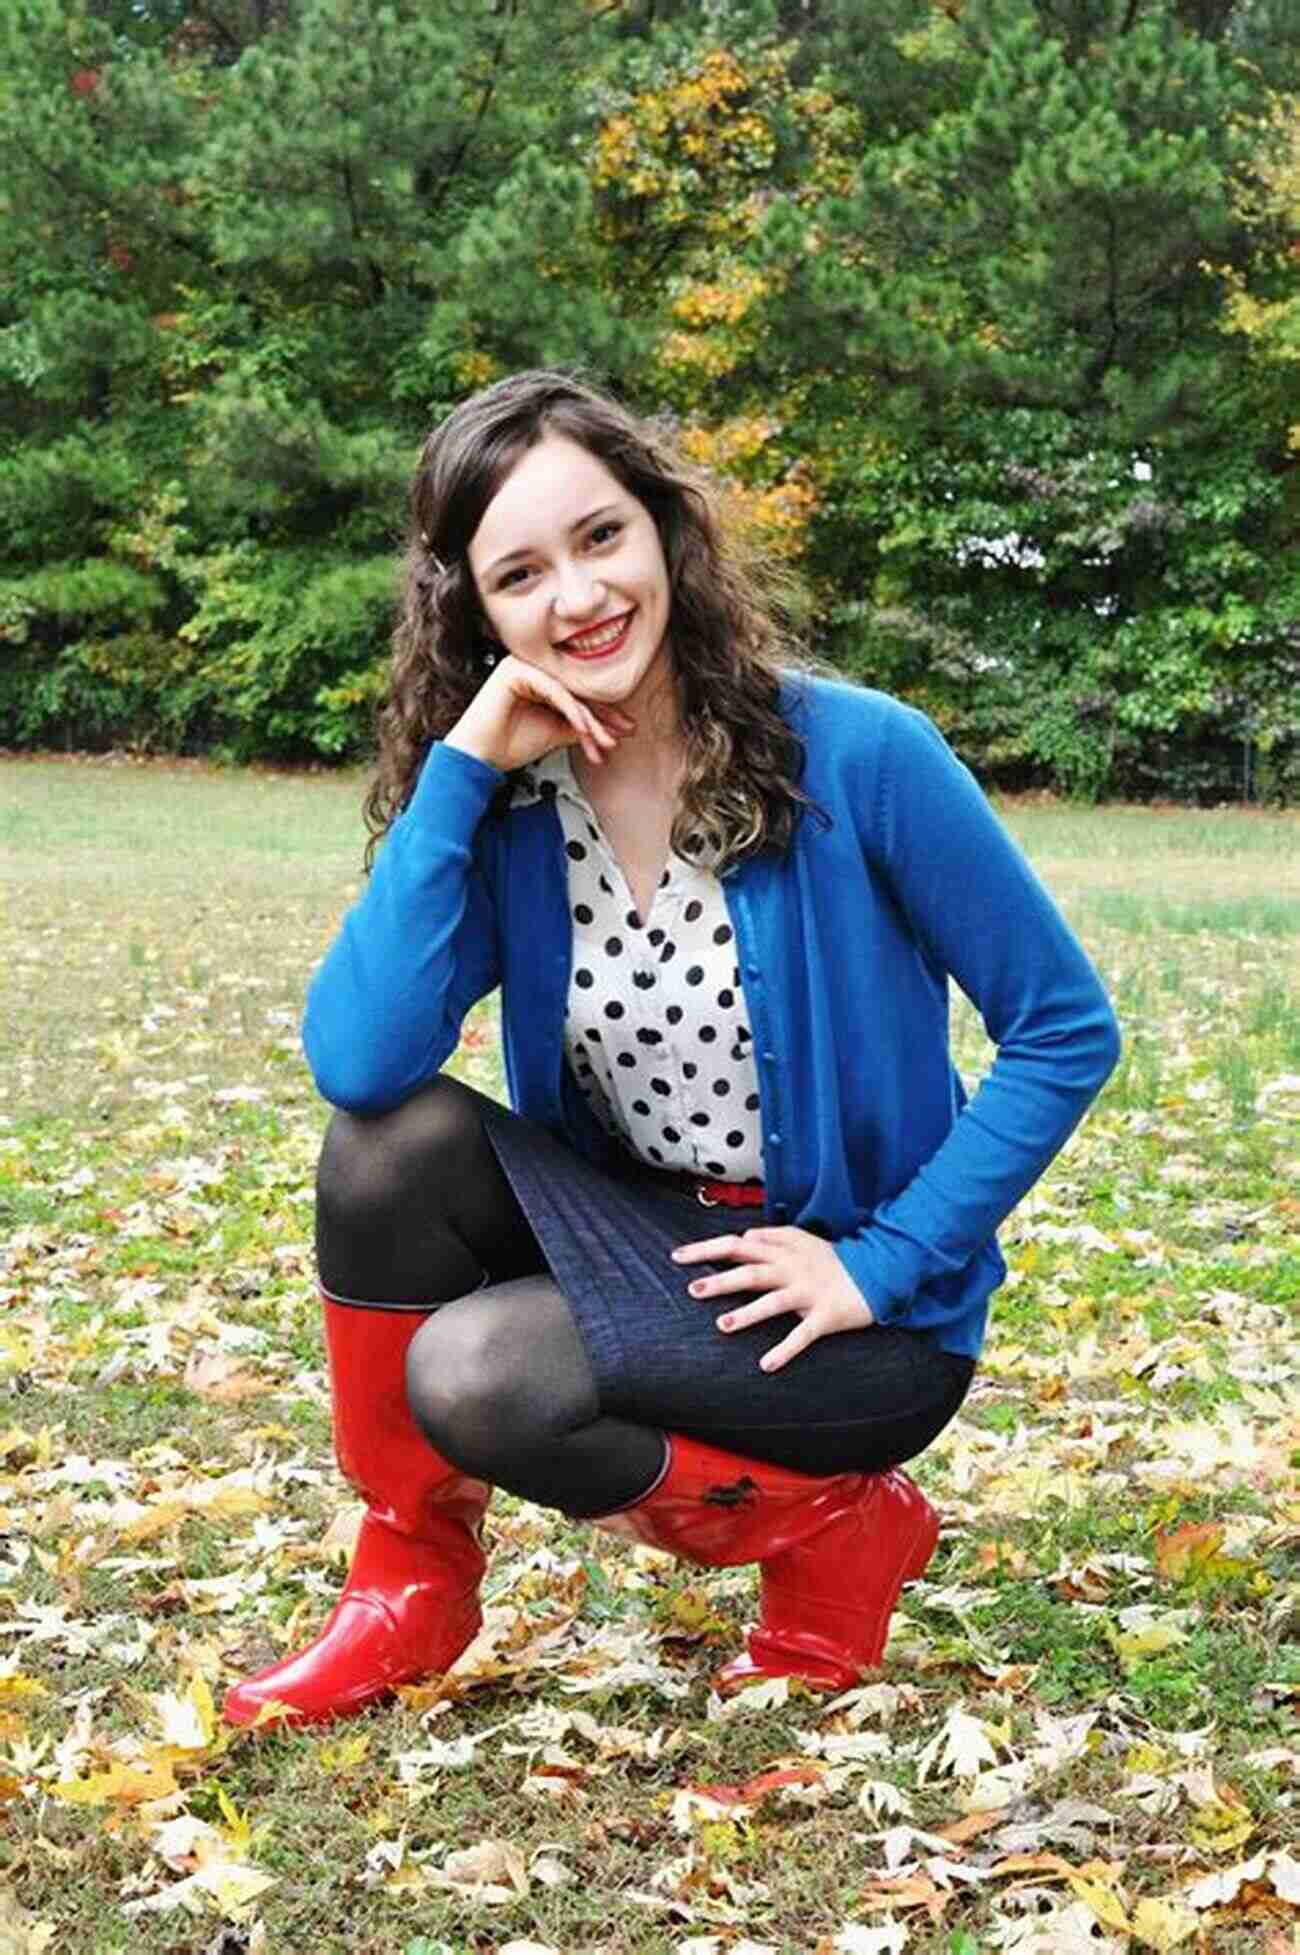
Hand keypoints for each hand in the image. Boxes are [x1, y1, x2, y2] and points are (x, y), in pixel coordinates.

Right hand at [443, 655, 634, 773]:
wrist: (478, 757)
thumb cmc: (508, 744)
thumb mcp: (555, 733)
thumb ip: (580, 726)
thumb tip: (610, 727)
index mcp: (539, 679)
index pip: (578, 694)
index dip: (603, 714)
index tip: (623, 731)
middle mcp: (531, 668)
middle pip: (576, 690)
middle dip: (602, 716)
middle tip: (622, 733)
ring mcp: (522, 666)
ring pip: (568, 692)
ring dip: (590, 719)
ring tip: (604, 741)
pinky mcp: (515, 671)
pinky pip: (554, 691)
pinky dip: (572, 711)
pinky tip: (584, 729)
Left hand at [672, 1225, 874, 1373]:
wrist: (881, 1272)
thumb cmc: (836, 1260)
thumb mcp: (805, 1240)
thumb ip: (774, 1237)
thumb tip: (745, 1237)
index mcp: (784, 1251)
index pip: (738, 1245)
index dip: (707, 1249)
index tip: (678, 1257)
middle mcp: (792, 1269)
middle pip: (751, 1271)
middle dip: (721, 1281)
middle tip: (693, 1290)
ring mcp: (809, 1293)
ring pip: (774, 1301)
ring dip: (748, 1313)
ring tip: (723, 1325)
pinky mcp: (826, 1316)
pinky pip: (803, 1334)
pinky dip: (785, 1349)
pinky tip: (766, 1364)